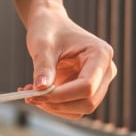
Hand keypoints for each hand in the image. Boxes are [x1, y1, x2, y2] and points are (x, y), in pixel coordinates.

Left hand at [20, 3, 116, 119]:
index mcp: (101, 54)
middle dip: (57, 104)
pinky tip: (37, 94)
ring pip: (81, 109)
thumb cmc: (49, 30)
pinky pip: (74, 108)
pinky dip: (54, 106)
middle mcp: (105, 70)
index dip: (62, 95)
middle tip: (29, 97)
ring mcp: (98, 82)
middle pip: (88, 102)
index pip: (87, 86)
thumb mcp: (43, 45)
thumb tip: (40, 89)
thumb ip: (43, 67)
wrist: (51, 25)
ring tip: (30, 93)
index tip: (35, 94)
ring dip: (54, 107)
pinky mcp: (88, 90)